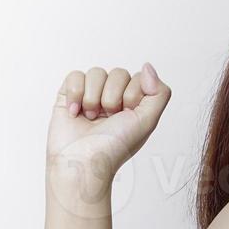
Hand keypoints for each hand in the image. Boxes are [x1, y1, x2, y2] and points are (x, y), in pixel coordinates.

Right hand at [46, 64, 170, 182]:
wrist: (81, 163)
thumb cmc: (114, 148)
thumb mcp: (148, 122)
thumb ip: (159, 93)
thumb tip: (148, 66)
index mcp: (134, 103)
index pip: (139, 77)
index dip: (132, 95)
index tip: (127, 115)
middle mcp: (113, 97)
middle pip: (118, 73)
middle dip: (112, 98)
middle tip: (107, 119)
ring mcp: (91, 95)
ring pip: (96, 73)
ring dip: (93, 98)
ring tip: (91, 118)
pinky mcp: (69, 96)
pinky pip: (75, 76)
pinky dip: (75, 94)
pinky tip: (75, 113)